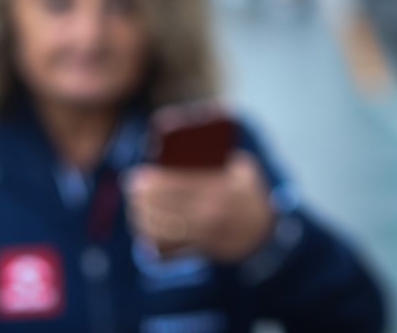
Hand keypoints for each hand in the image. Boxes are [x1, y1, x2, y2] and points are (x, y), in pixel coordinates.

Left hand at [125, 150, 276, 262]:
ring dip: (141, 217)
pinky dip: (151, 238)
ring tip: (134, 207)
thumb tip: (186, 147)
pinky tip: (144, 228)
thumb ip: (221, 158)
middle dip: (141, 197)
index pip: (177, 184)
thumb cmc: (250, 195)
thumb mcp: (244, 170)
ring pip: (161, 228)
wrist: (264, 234)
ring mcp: (205, 233)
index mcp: (220, 188)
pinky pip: (168, 246)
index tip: (139, 176)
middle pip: (163, 206)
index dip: (152, 181)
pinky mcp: (200, 248)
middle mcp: (211, 212)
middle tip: (132, 188)